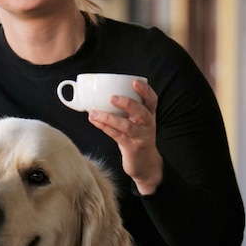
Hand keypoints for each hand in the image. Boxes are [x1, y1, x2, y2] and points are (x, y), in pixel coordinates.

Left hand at [88, 79, 162, 194]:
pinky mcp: (132, 148)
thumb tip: (100, 94)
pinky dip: (104, 127)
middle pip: (142, 112)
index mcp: (149, 115)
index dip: (145, 90)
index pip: (152, 100)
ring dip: (109, 118)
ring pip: (127, 126)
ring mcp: (140, 137)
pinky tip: (94, 121)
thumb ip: (125, 110)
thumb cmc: (136, 138)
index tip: (135, 82)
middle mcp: (148, 125)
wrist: (146, 164)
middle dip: (128, 104)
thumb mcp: (136, 122)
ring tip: (94, 113)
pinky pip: (117, 136)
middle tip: (113, 97)